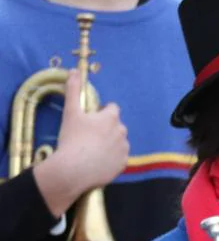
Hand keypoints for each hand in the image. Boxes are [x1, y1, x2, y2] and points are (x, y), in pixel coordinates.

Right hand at [32, 70, 129, 217]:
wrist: (74, 169)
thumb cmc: (72, 138)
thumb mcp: (70, 112)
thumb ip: (73, 90)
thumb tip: (74, 71)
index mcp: (111, 117)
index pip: (112, 108)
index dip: (101, 112)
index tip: (90, 119)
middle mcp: (122, 131)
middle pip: (116, 125)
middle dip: (105, 128)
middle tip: (88, 136)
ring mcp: (124, 149)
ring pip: (118, 142)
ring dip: (109, 143)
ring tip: (92, 150)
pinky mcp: (123, 164)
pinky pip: (118, 158)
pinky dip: (111, 158)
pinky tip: (97, 161)